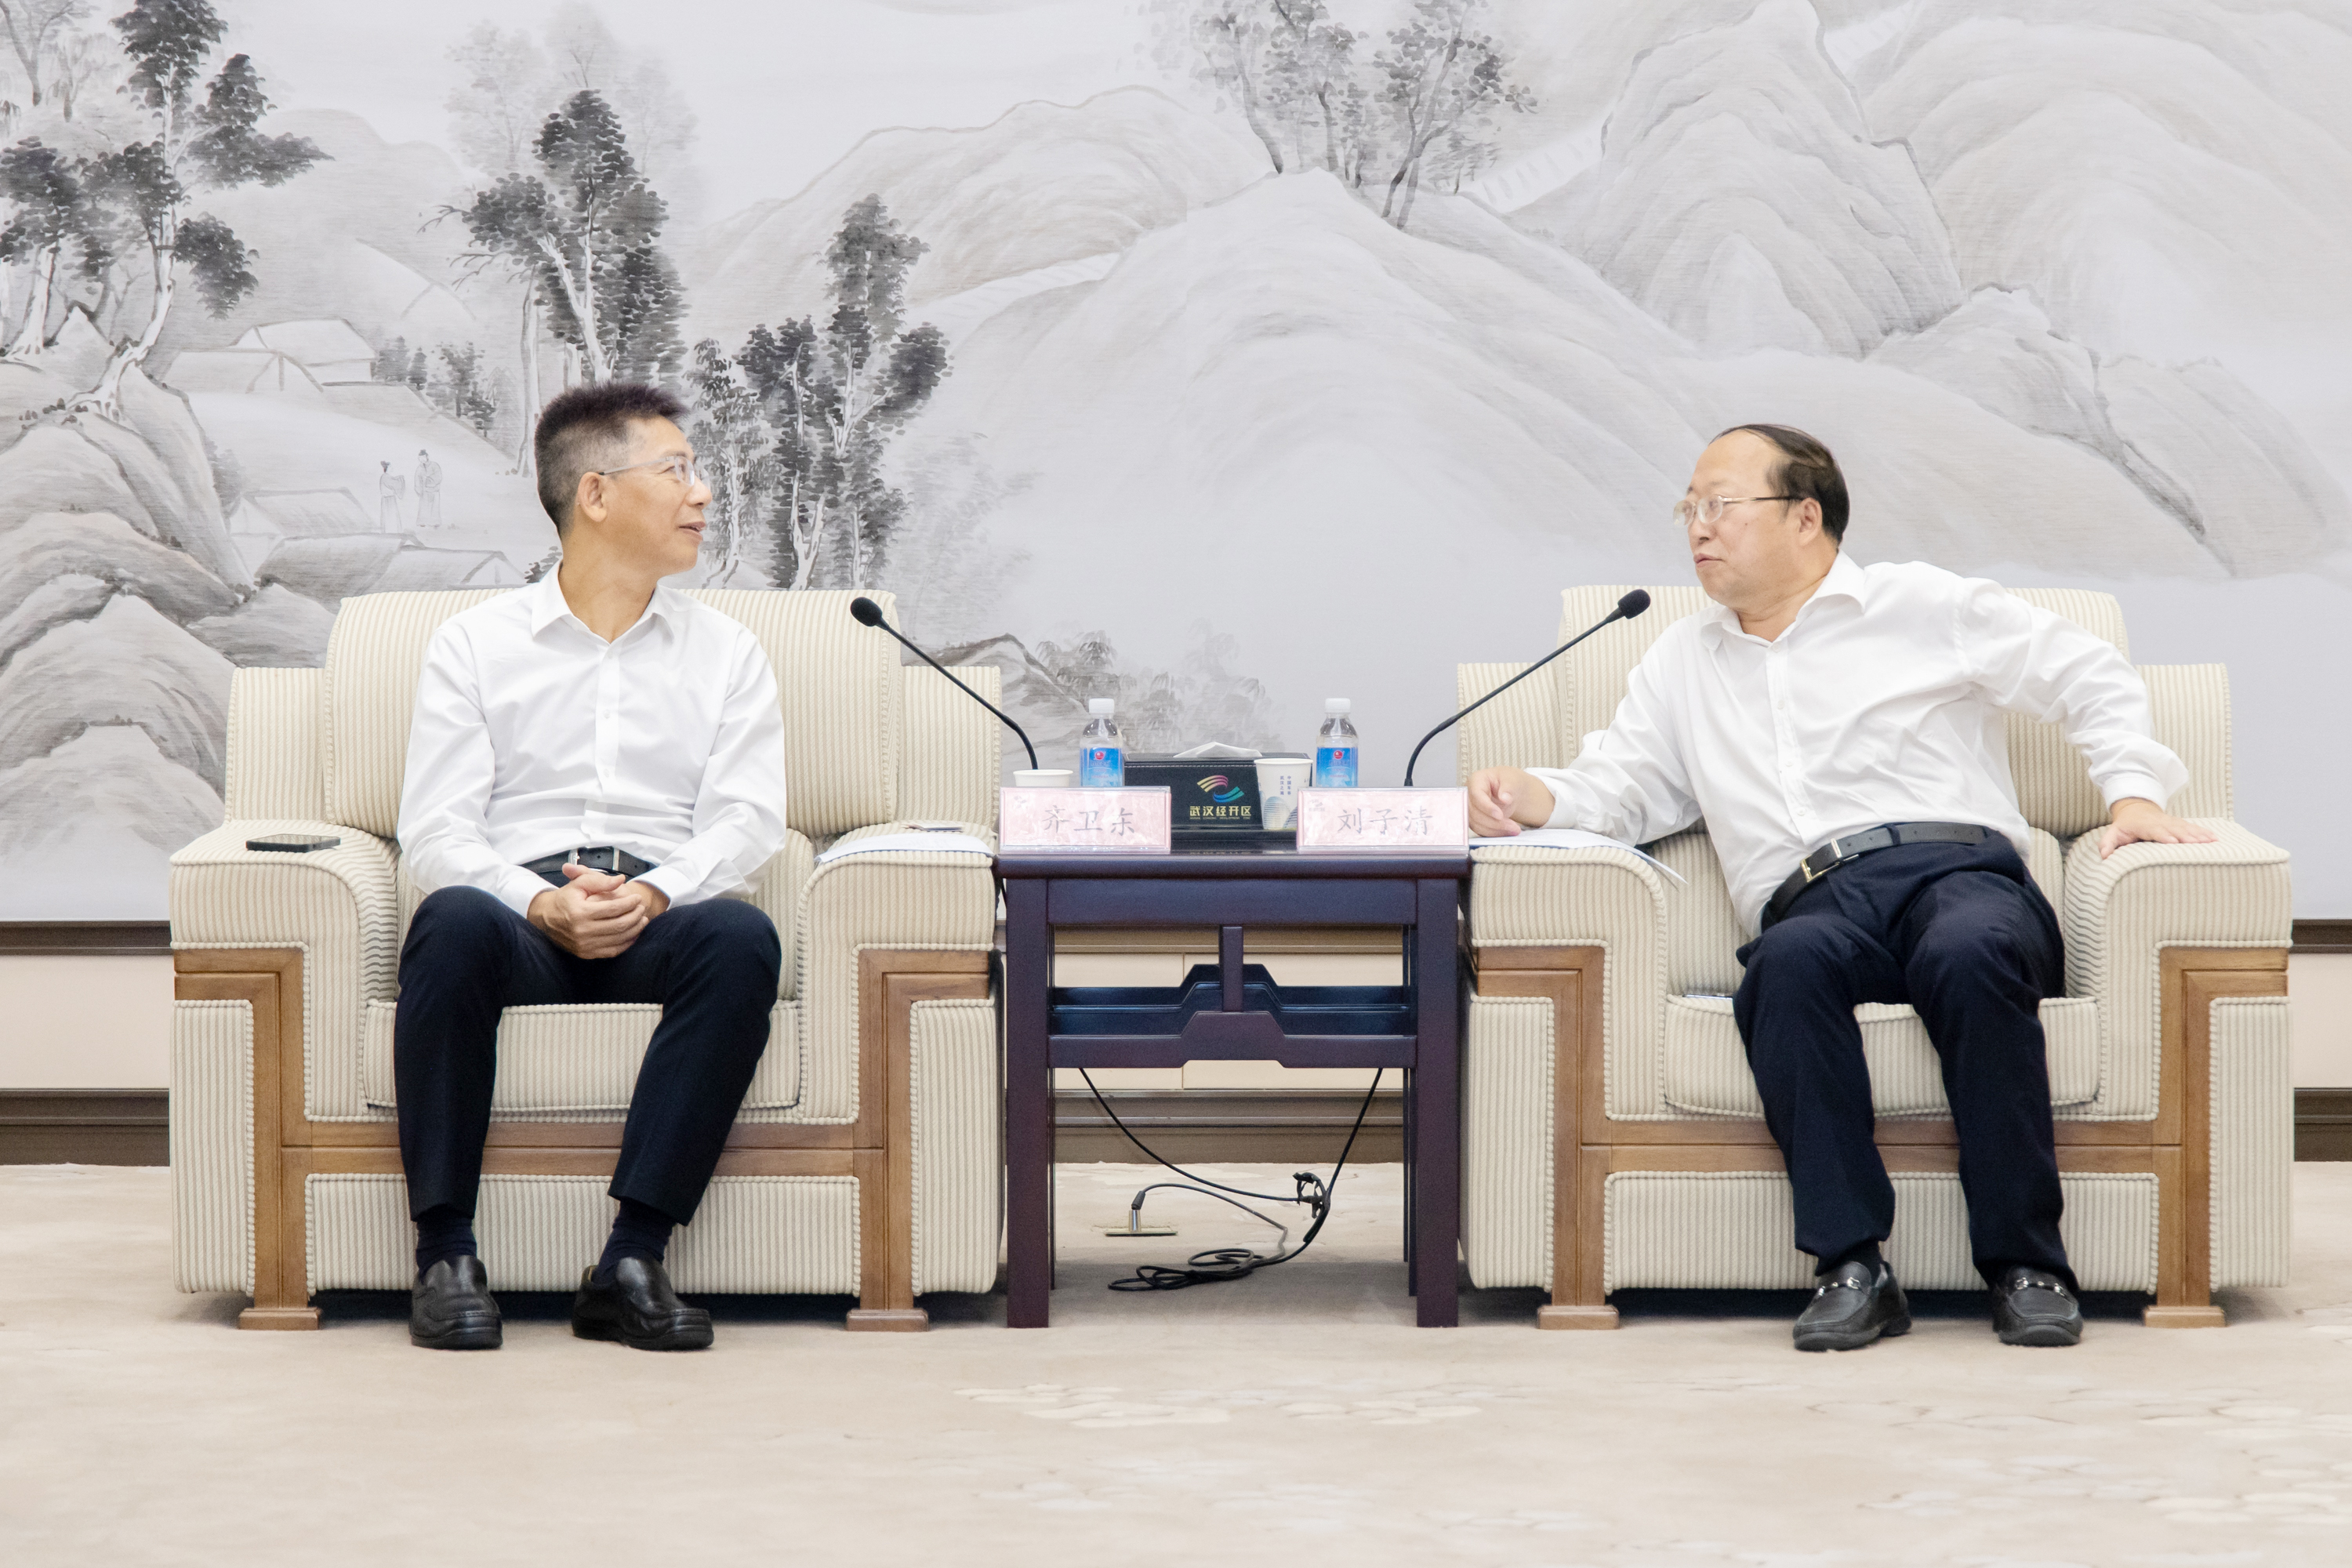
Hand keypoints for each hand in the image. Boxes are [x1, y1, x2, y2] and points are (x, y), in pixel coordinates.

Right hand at [527, 864, 668, 958]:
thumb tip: (621, 880)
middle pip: (618, 925)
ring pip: (618, 939)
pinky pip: (612, 951)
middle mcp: (581, 931)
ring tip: (642, 919)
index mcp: (580, 913)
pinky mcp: (585, 954)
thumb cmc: (565, 898)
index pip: (613, 909)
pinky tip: (633, 934)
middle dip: (635, 916)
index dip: (629, 903)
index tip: (637, 897)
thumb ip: (600, 881)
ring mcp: (583, 945)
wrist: (545, 917)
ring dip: (635, 929)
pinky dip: (626, 943)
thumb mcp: (578, 884)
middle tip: (642, 908)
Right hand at [1467, 767, 1556, 837]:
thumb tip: (1504, 798)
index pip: (1476, 795)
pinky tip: (1508, 832)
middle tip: (1514, 827)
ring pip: (1476, 824)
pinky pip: (1481, 830)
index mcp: (1476, 780)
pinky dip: (1494, 833)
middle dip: (1494, 822)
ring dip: (1495, 830)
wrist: (1509, 789)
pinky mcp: (1474, 820)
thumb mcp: (1513, 780)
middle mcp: (1469, 794)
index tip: (1500, 815)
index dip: (1487, 807)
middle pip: (1475, 812)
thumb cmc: (1508, 780)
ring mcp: (1470, 808)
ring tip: (1514, 830)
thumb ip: (1509, 788)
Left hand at [2097, 798, 2217, 858]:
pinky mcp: (2179, 824)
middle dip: (2186, 836)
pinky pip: (2193, 827)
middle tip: (2198, 843)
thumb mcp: (2113, 833)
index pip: (2154, 830)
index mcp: (2143, 825)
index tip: (2172, 841)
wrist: (2136, 809)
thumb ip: (2108, 843)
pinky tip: (2214, 837)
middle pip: (2174, 829)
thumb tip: (2104, 855)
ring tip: (2212, 840)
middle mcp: (2159, 822)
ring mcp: (2171, 822)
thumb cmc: (2125, 826)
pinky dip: (2204, 832)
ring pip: (2186, 827)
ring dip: (2199, 834)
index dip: (2163, 835)